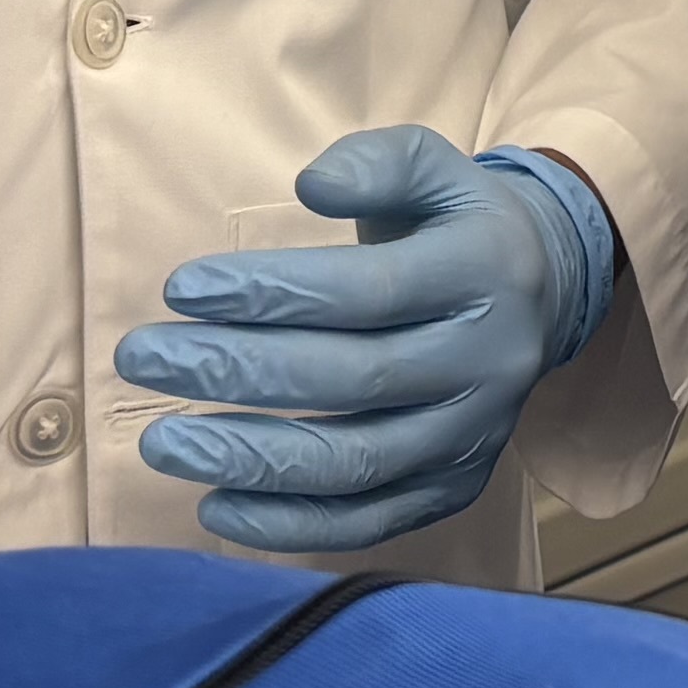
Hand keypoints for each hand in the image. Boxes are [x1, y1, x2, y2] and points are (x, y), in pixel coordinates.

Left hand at [117, 130, 615, 553]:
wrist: (545, 295)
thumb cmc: (455, 224)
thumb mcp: (434, 165)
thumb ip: (376, 162)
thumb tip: (312, 186)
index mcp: (485, 271)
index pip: (370, 290)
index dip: (271, 293)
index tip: (179, 289)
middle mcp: (489, 360)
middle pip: (353, 379)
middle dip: (235, 371)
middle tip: (142, 358)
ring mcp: (476, 434)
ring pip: (357, 463)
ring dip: (250, 458)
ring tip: (162, 441)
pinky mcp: (457, 488)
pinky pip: (369, 521)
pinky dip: (289, 526)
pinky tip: (214, 505)